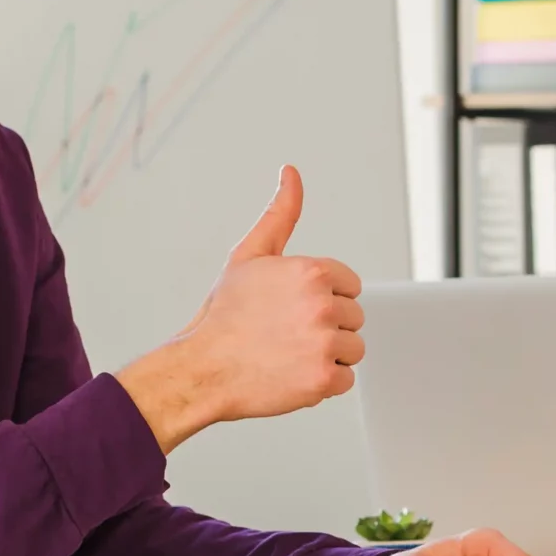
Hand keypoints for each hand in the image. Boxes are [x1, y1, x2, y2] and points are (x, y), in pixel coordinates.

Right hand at [114, 166, 364, 452]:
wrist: (201, 368)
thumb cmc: (225, 314)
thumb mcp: (250, 255)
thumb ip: (281, 214)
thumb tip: (291, 173)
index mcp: (313, 271)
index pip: (350, 286)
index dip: (322, 298)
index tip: (291, 308)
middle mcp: (323, 304)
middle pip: (353, 318)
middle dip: (325, 326)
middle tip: (285, 334)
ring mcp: (324, 343)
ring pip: (353, 349)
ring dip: (327, 355)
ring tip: (288, 353)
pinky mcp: (323, 379)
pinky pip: (346, 379)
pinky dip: (323, 383)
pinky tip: (291, 374)